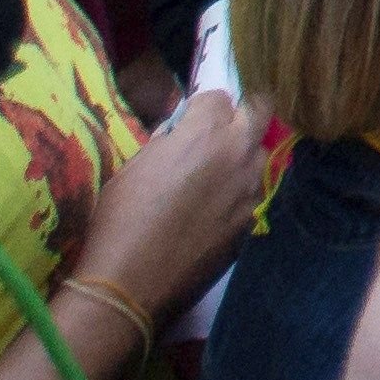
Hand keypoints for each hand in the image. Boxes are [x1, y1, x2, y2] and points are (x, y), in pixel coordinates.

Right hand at [77, 89, 262, 321]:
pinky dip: (238, 193)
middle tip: (219, 131)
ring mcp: (251, 188)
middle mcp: (237, 153)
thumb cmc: (121, 220)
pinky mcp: (252, 221)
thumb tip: (183, 131)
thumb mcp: (134, 166)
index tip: (191, 119)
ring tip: (214, 177)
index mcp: (205, 133)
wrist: (131, 283)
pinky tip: (214, 211)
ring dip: (242, 157)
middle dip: (241, 114)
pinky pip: (252, 193)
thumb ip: (169, 141)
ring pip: (259, 155)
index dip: (203, 107)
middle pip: (258, 111)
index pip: (218, 97)